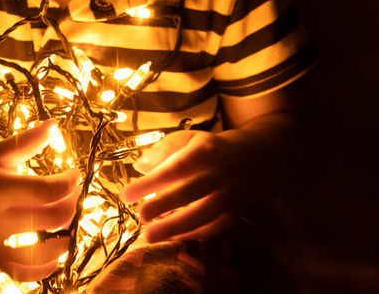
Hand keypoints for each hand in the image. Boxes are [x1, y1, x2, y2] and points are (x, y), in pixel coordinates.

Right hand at [0, 119, 81, 280]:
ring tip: (69, 226)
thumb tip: (54, 125)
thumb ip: (25, 142)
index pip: (48, 190)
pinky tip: (56, 254)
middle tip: (72, 196)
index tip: (73, 174)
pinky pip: (26, 275)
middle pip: (52, 218)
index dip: (70, 182)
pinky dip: (47, 268)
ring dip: (66, 240)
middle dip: (71, 205)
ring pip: (44, 252)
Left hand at [120, 129, 242, 243]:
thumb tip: (140, 166)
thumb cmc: (208, 149)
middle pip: (190, 192)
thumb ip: (163, 150)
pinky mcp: (234, 214)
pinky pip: (212, 228)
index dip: (151, 182)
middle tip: (140, 215)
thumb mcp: (188, 139)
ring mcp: (228, 196)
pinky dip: (191, 235)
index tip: (127, 194)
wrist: (251, 160)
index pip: (175, 167)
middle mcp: (218, 174)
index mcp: (204, 152)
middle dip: (164, 205)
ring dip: (176, 227)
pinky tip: (170, 237)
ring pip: (203, 214)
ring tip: (149, 236)